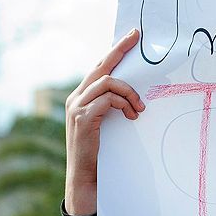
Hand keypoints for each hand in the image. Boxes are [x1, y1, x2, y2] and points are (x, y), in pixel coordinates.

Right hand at [64, 29, 144, 215]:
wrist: (85, 178)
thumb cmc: (100, 154)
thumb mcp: (105, 125)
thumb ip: (111, 108)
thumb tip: (133, 97)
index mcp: (81, 97)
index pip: (99, 67)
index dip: (115, 51)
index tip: (131, 37)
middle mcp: (76, 98)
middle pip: (100, 66)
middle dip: (119, 50)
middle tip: (137, 39)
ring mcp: (77, 107)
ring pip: (106, 82)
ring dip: (128, 92)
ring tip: (139, 108)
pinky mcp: (83, 118)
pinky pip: (107, 100)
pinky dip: (122, 104)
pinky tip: (131, 116)